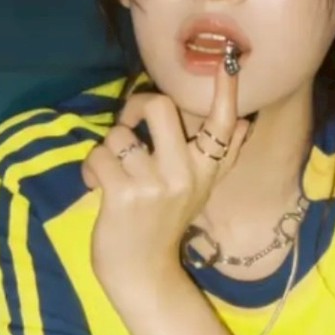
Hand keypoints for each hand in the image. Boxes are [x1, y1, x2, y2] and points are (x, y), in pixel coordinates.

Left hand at [82, 58, 249, 287]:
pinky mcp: (123, 196)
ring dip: (107, 150)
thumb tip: (244, 124)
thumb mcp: (200, 190)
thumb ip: (221, 157)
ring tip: (112, 172)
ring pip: (119, 134)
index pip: (221, 124)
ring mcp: (154, 185)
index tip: (228, 60)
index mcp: (206, 168)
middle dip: (134, 108)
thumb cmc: (166, 224)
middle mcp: (185, 174)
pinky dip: (89, 169)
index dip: (225, 91)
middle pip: (159, 106)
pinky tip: (96, 186)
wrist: (142, 274)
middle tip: (129, 127)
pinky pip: (98, 157)